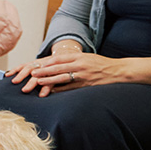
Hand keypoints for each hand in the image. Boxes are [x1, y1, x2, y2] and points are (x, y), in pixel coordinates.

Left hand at [6, 41, 150, 96]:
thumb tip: (54, 63)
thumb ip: (72, 60)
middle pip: (58, 67)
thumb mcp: (87, 58)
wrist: (119, 71)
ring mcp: (84, 75)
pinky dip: (60, 89)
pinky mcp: (87, 85)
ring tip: (38, 81)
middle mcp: (80, 65)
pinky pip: (71, 87)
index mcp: (79, 57)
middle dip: (43, 71)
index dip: (46, 62)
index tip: (35, 65)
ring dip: (49, 80)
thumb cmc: (101, 64)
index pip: (59, 58)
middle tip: (31, 73)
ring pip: (63, 77)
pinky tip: (51, 91)